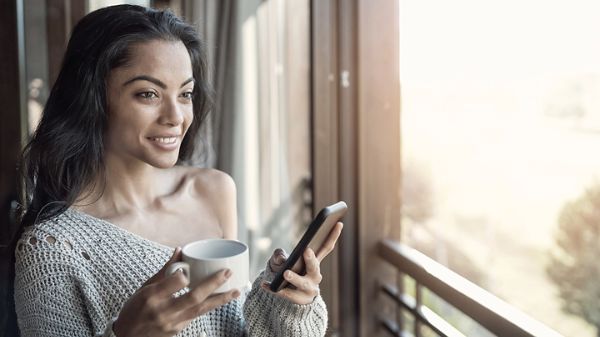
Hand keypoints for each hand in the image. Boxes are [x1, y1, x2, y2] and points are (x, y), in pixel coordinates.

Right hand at [113, 247, 240, 336]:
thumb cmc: (134, 309)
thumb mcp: (144, 288)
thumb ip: (165, 270)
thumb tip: (180, 250)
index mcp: (152, 296)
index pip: (174, 283)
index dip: (184, 275)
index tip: (189, 269)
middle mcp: (163, 311)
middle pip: (193, 297)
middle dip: (213, 284)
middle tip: (228, 273)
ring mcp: (172, 323)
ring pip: (201, 310)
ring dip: (221, 299)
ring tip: (236, 291)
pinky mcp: (178, 331)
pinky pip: (197, 315)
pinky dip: (210, 306)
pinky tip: (222, 299)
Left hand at [262, 221, 342, 304]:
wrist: (286, 292)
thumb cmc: (287, 270)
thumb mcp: (281, 260)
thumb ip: (279, 255)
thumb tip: (282, 259)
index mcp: (315, 262)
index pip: (326, 247)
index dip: (333, 236)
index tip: (338, 223)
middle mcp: (315, 276)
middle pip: (315, 267)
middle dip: (311, 260)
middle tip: (306, 251)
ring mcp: (309, 289)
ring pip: (303, 284)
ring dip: (295, 278)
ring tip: (285, 273)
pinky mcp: (298, 299)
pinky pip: (286, 294)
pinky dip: (274, 289)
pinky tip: (264, 284)